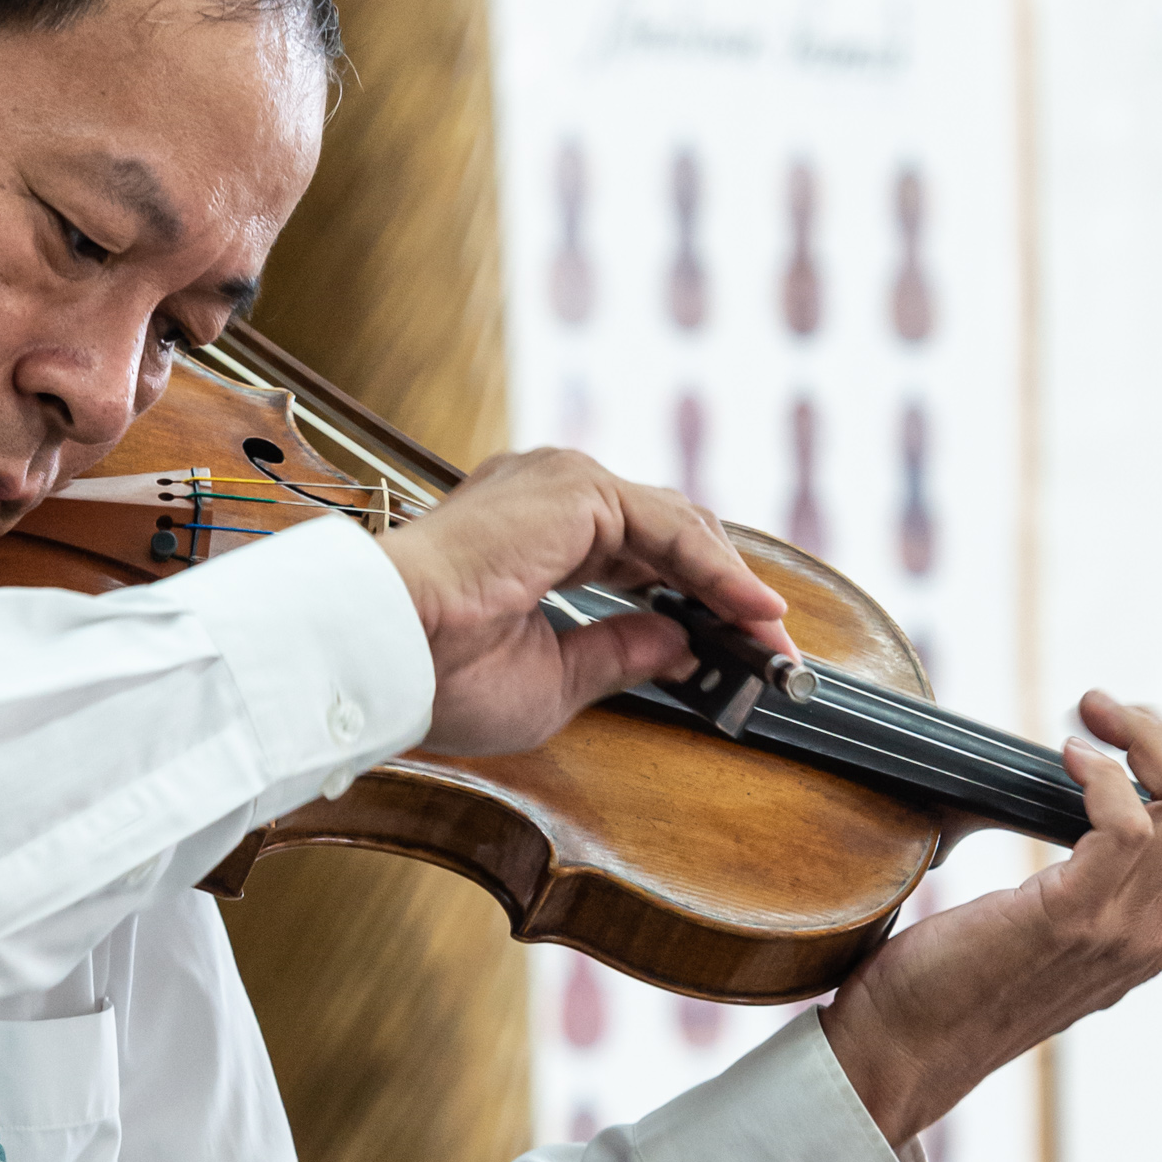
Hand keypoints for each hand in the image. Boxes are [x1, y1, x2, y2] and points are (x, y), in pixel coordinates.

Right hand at [379, 450, 793, 760]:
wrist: (389, 654)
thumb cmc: (440, 674)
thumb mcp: (554, 679)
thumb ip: (621, 653)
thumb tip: (684, 643)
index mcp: (532, 536)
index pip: (640, 558)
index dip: (696, 604)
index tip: (741, 652)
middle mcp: (547, 497)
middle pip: (668, 537)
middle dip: (725, 594)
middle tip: (771, 651)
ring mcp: (562, 482)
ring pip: (677, 528)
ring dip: (729, 585)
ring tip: (771, 639)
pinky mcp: (578, 488)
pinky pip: (671, 531)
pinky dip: (717, 573)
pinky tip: (751, 613)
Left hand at [822, 690, 1161, 1153]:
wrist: (906, 1049)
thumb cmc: (953, 982)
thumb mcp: (1045, 928)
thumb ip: (1087, 882)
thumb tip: (1089, 796)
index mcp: (1153, 938)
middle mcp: (1151, 936)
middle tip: (1111, 709)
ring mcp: (1118, 929)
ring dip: (1142, 737)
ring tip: (1091, 716)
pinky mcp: (1070, 916)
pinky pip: (1127, 822)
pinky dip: (1101, 772)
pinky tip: (1067, 758)